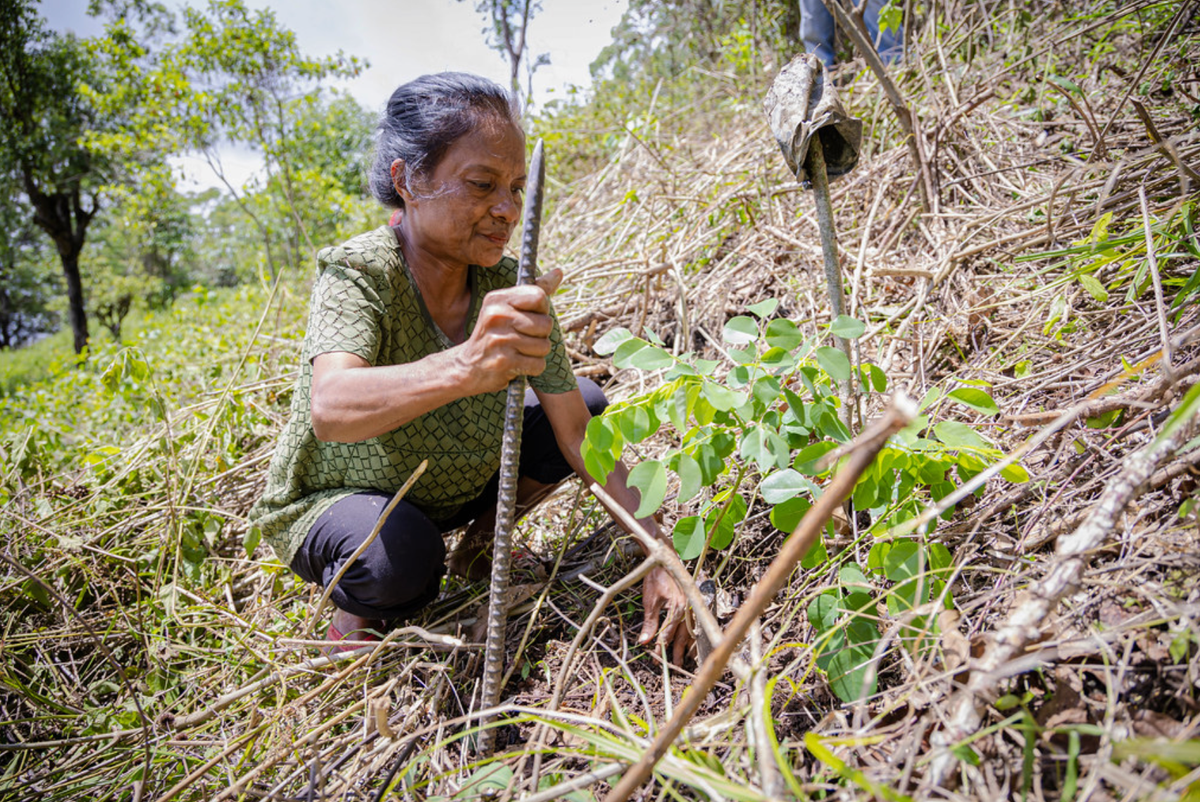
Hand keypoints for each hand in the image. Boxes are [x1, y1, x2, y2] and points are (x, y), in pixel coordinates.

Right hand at [457, 268, 562, 392]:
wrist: (467, 367)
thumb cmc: (495, 335)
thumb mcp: (506, 308)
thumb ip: (533, 291)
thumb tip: (559, 272)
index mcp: (497, 299)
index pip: (539, 296)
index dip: (542, 310)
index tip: (530, 317)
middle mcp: (496, 316)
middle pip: (546, 324)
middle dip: (541, 336)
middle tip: (522, 339)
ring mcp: (499, 339)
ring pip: (544, 346)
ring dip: (536, 353)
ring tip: (518, 352)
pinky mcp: (503, 362)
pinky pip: (538, 364)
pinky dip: (532, 368)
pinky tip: (517, 364)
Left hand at [638, 565, 692, 664]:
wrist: (667, 558)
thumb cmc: (657, 577)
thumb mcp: (650, 600)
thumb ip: (649, 622)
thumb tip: (644, 641)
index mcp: (678, 608)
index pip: (668, 635)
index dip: (661, 648)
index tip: (655, 659)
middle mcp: (689, 609)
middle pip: (682, 637)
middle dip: (676, 652)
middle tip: (670, 667)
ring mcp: (693, 607)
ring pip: (690, 632)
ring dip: (685, 647)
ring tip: (682, 660)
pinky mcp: (693, 605)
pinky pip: (693, 625)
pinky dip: (690, 636)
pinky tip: (688, 644)